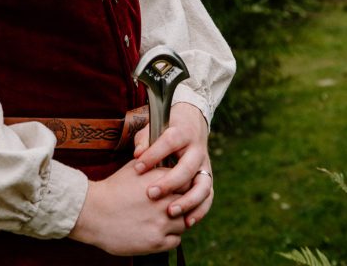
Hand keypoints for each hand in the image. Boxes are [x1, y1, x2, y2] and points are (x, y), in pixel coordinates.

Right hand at [69, 159, 186, 255]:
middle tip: (173, 204)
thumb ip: (154, 166)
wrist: (93, 212)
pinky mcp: (156, 242)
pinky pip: (176, 241)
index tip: (179, 189)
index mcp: (159, 179)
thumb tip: (168, 165)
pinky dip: (170, 237)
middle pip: (189, 202)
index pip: (187, 181)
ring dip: (177, 221)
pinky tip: (157, 230)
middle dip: (183, 203)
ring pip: (185, 222)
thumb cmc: (112, 188)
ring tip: (163, 218)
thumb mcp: (134, 169)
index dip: (184, 185)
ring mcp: (161, 222)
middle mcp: (164, 200)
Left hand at [132, 101, 213, 227]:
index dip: (153, 155)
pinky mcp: (208, 179)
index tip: (137, 168)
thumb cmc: (165, 129)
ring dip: (188, 201)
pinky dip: (200, 211)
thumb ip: (145, 140)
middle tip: (151, 194)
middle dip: (170, 183)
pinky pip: (208, 197)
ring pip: (203, 186)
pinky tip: (187, 222)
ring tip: (171, 212)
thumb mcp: (153, 127)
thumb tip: (137, 155)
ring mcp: (205, 166)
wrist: (191, 124)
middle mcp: (197, 150)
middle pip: (187, 168)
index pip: (168, 143)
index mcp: (182, 133)